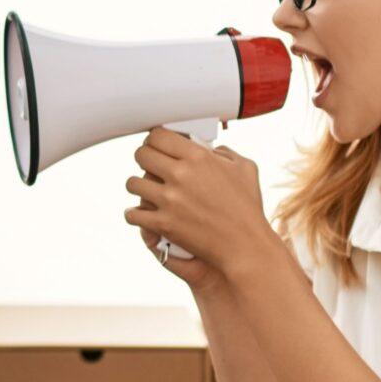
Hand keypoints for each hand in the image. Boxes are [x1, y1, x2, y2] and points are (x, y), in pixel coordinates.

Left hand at [124, 128, 283, 285]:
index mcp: (198, 157)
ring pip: (132, 183)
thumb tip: (209, 149)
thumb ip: (224, 153)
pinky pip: (133, 214)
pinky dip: (133, 214)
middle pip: (141, 155)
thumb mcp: (245, 169)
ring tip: (143, 189)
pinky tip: (139, 213)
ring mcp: (170, 200)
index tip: (155, 145)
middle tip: (148, 165)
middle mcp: (181, 174)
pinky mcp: (164, 223)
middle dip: (143, 158)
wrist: (245, 245)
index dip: (154, 139)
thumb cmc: (248, 208)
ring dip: (136, 185)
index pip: (158, 136)